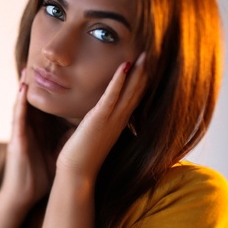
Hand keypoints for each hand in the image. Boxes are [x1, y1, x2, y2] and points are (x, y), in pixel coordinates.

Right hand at [0, 70, 56, 215]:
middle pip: (38, 99)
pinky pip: (17, 116)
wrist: (24, 196)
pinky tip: (22, 87)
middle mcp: (32, 127)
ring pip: (25, 104)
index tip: (69, 72)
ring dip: (26, 85)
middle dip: (41, 81)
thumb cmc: (40, 177)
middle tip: (47, 59)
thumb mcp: (58, 152)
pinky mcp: (16, 139)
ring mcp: (22, 132)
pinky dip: (19, 101)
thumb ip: (67, 138)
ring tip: (30, 65)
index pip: (51, 104)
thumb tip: (86, 126)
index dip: (58, 88)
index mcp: (43, 130)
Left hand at [57, 53, 147, 180]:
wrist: (76, 173)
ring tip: (144, 55)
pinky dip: (119, 80)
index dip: (140, 81)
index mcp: (118, 123)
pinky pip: (112, 96)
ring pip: (129, 92)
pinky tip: (125, 65)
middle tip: (151, 53)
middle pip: (137, 92)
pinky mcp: (99, 120)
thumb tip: (93, 115)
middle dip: (144, 72)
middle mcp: (119, 120)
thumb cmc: (80, 155)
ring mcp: (111, 120)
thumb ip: (97, 121)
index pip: (134, 98)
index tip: (146, 65)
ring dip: (137, 72)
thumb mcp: (92, 133)